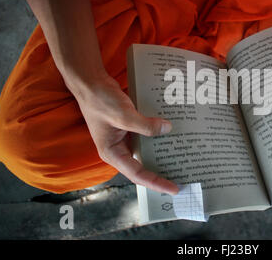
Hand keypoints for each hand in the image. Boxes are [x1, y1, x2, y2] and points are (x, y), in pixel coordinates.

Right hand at [71, 74, 178, 194]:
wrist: (90, 82)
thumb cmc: (99, 100)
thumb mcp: (123, 114)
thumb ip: (145, 125)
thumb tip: (167, 129)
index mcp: (112, 153)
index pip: (137, 175)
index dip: (156, 183)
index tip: (174, 188)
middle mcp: (118, 149)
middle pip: (142, 168)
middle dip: (161, 173)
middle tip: (181, 177)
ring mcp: (123, 139)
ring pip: (145, 152)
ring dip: (161, 155)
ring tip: (180, 159)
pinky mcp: (128, 128)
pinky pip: (145, 137)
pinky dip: (157, 137)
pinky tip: (171, 135)